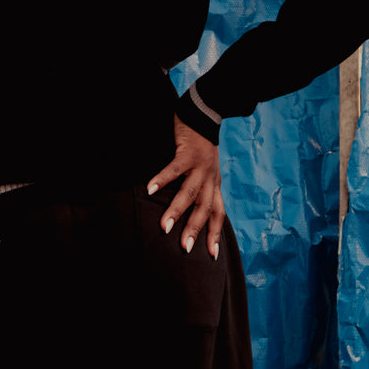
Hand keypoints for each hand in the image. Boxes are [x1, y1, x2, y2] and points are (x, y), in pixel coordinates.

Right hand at [146, 116, 223, 259]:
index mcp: (214, 184)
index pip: (218, 213)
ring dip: (177, 210)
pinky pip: (174, 168)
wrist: (205, 113)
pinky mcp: (188, 152)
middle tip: (185, 249)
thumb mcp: (205, 168)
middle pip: (205, 208)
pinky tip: (150, 189)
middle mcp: (210, 177)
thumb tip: (187, 208)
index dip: (215, 234)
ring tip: (165, 226)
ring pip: (190, 192)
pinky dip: (163, 179)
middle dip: (195, 229)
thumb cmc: (199, 144)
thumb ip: (198, 186)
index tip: (212, 256)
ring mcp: (201, 165)